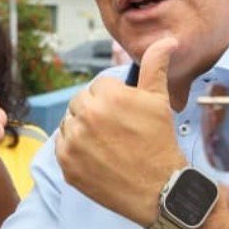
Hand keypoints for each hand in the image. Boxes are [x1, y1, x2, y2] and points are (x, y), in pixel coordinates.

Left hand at [56, 37, 186, 226]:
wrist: (158, 188)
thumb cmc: (159, 141)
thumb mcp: (159, 99)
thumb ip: (155, 65)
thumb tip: (166, 39)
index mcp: (106, 95)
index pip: (99, 86)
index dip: (114, 100)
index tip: (125, 116)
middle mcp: (86, 115)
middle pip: (81, 102)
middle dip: (96, 112)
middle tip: (116, 131)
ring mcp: (73, 141)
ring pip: (70, 123)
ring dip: (82, 129)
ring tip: (107, 143)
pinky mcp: (66, 164)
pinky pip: (62, 145)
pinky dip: (74, 149)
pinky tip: (95, 156)